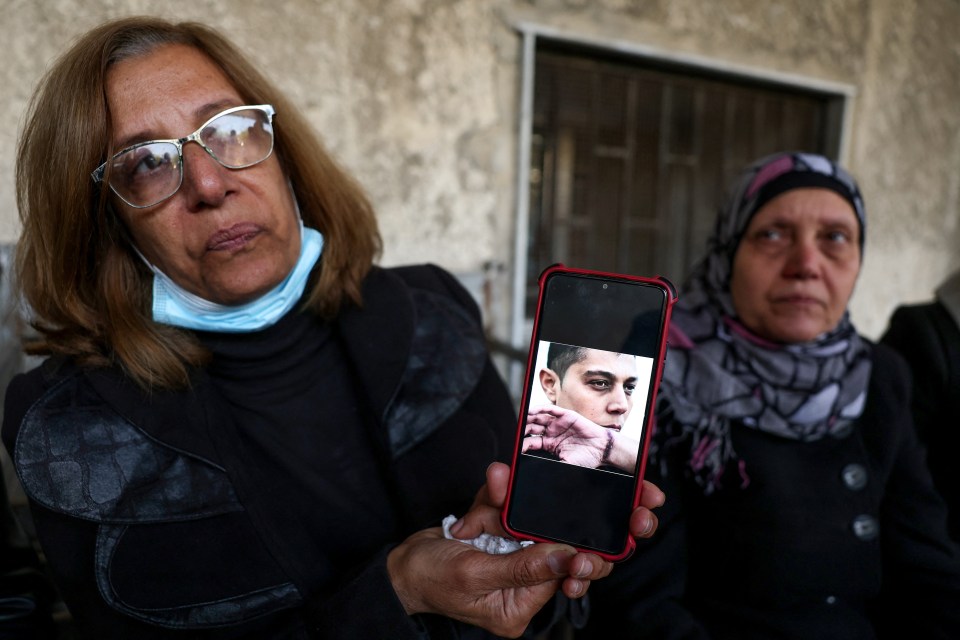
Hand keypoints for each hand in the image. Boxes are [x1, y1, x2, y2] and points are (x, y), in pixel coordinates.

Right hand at [387, 463, 664, 636]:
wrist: (398, 568)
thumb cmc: (430, 578)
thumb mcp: (475, 574)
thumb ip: (523, 567)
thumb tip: (570, 557)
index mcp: (522, 605)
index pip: (568, 575)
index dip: (590, 552)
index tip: (609, 531)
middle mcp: (523, 581)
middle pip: (558, 544)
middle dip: (555, 514)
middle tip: (590, 497)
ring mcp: (512, 555)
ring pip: (531, 518)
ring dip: (508, 501)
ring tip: (497, 479)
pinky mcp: (501, 534)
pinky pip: (509, 509)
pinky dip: (496, 496)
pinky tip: (492, 479)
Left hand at [524, 405, 624, 468]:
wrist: (602, 449)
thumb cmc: (586, 458)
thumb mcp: (565, 464)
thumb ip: (553, 464)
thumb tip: (539, 472)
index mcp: (549, 444)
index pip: (531, 442)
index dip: (523, 443)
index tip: (516, 447)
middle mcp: (552, 432)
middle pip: (532, 428)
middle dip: (523, 428)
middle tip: (516, 431)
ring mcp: (558, 423)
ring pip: (539, 417)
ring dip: (529, 417)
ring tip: (521, 418)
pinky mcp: (566, 415)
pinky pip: (551, 410)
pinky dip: (540, 409)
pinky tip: (532, 411)